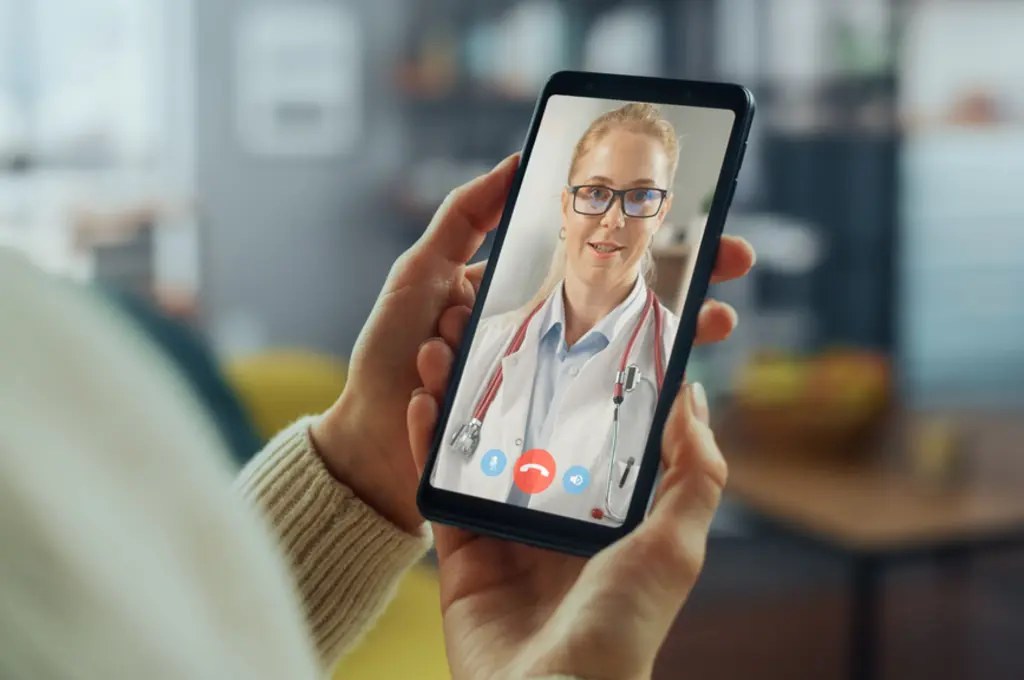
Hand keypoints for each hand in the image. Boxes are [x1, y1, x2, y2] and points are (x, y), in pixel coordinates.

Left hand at [313, 155, 753, 532]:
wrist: (367, 444)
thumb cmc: (390, 355)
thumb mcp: (421, 273)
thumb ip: (464, 218)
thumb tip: (515, 161)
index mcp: (521, 294)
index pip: (598, 260)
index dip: (651, 245)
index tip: (702, 231)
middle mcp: (543, 334)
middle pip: (627, 306)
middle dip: (683, 291)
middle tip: (730, 280)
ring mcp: (549, 381)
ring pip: (626, 356)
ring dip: (673, 338)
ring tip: (712, 326)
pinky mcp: (548, 427)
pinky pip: (597, 409)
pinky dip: (633, 395)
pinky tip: (670, 380)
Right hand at [409, 349, 726, 678]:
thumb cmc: (621, 628)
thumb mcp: (674, 546)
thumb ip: (693, 473)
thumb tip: (692, 398)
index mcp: (609, 512)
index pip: (591, 430)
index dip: (576, 381)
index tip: (563, 329)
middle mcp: (556, 516)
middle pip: (528, 432)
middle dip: (509, 381)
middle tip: (491, 330)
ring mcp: (506, 532)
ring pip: (479, 449)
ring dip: (462, 398)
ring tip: (448, 349)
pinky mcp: (462, 552)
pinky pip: (440, 488)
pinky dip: (428, 443)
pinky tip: (422, 400)